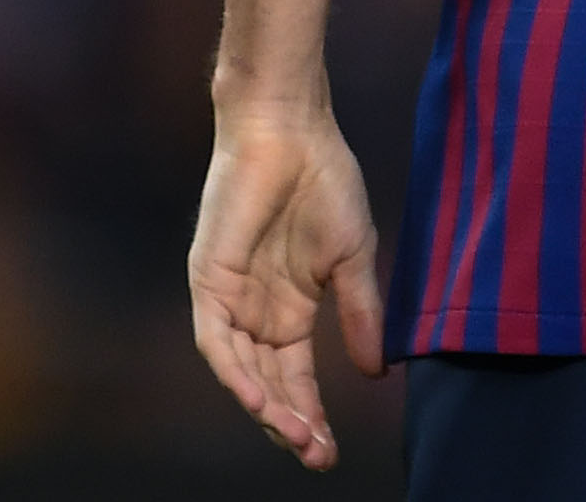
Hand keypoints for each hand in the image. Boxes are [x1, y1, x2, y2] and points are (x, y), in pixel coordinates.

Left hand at [190, 106, 389, 468]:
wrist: (292, 130)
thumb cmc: (325, 181)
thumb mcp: (353, 258)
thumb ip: (361, 313)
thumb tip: (377, 374)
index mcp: (290, 309)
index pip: (296, 377)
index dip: (313, 415)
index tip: (331, 453)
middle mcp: (256, 312)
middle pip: (269, 384)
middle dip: (291, 423)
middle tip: (316, 455)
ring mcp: (229, 298)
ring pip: (242, 372)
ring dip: (267, 407)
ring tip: (297, 436)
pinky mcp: (209, 280)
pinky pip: (216, 340)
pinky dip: (234, 373)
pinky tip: (258, 399)